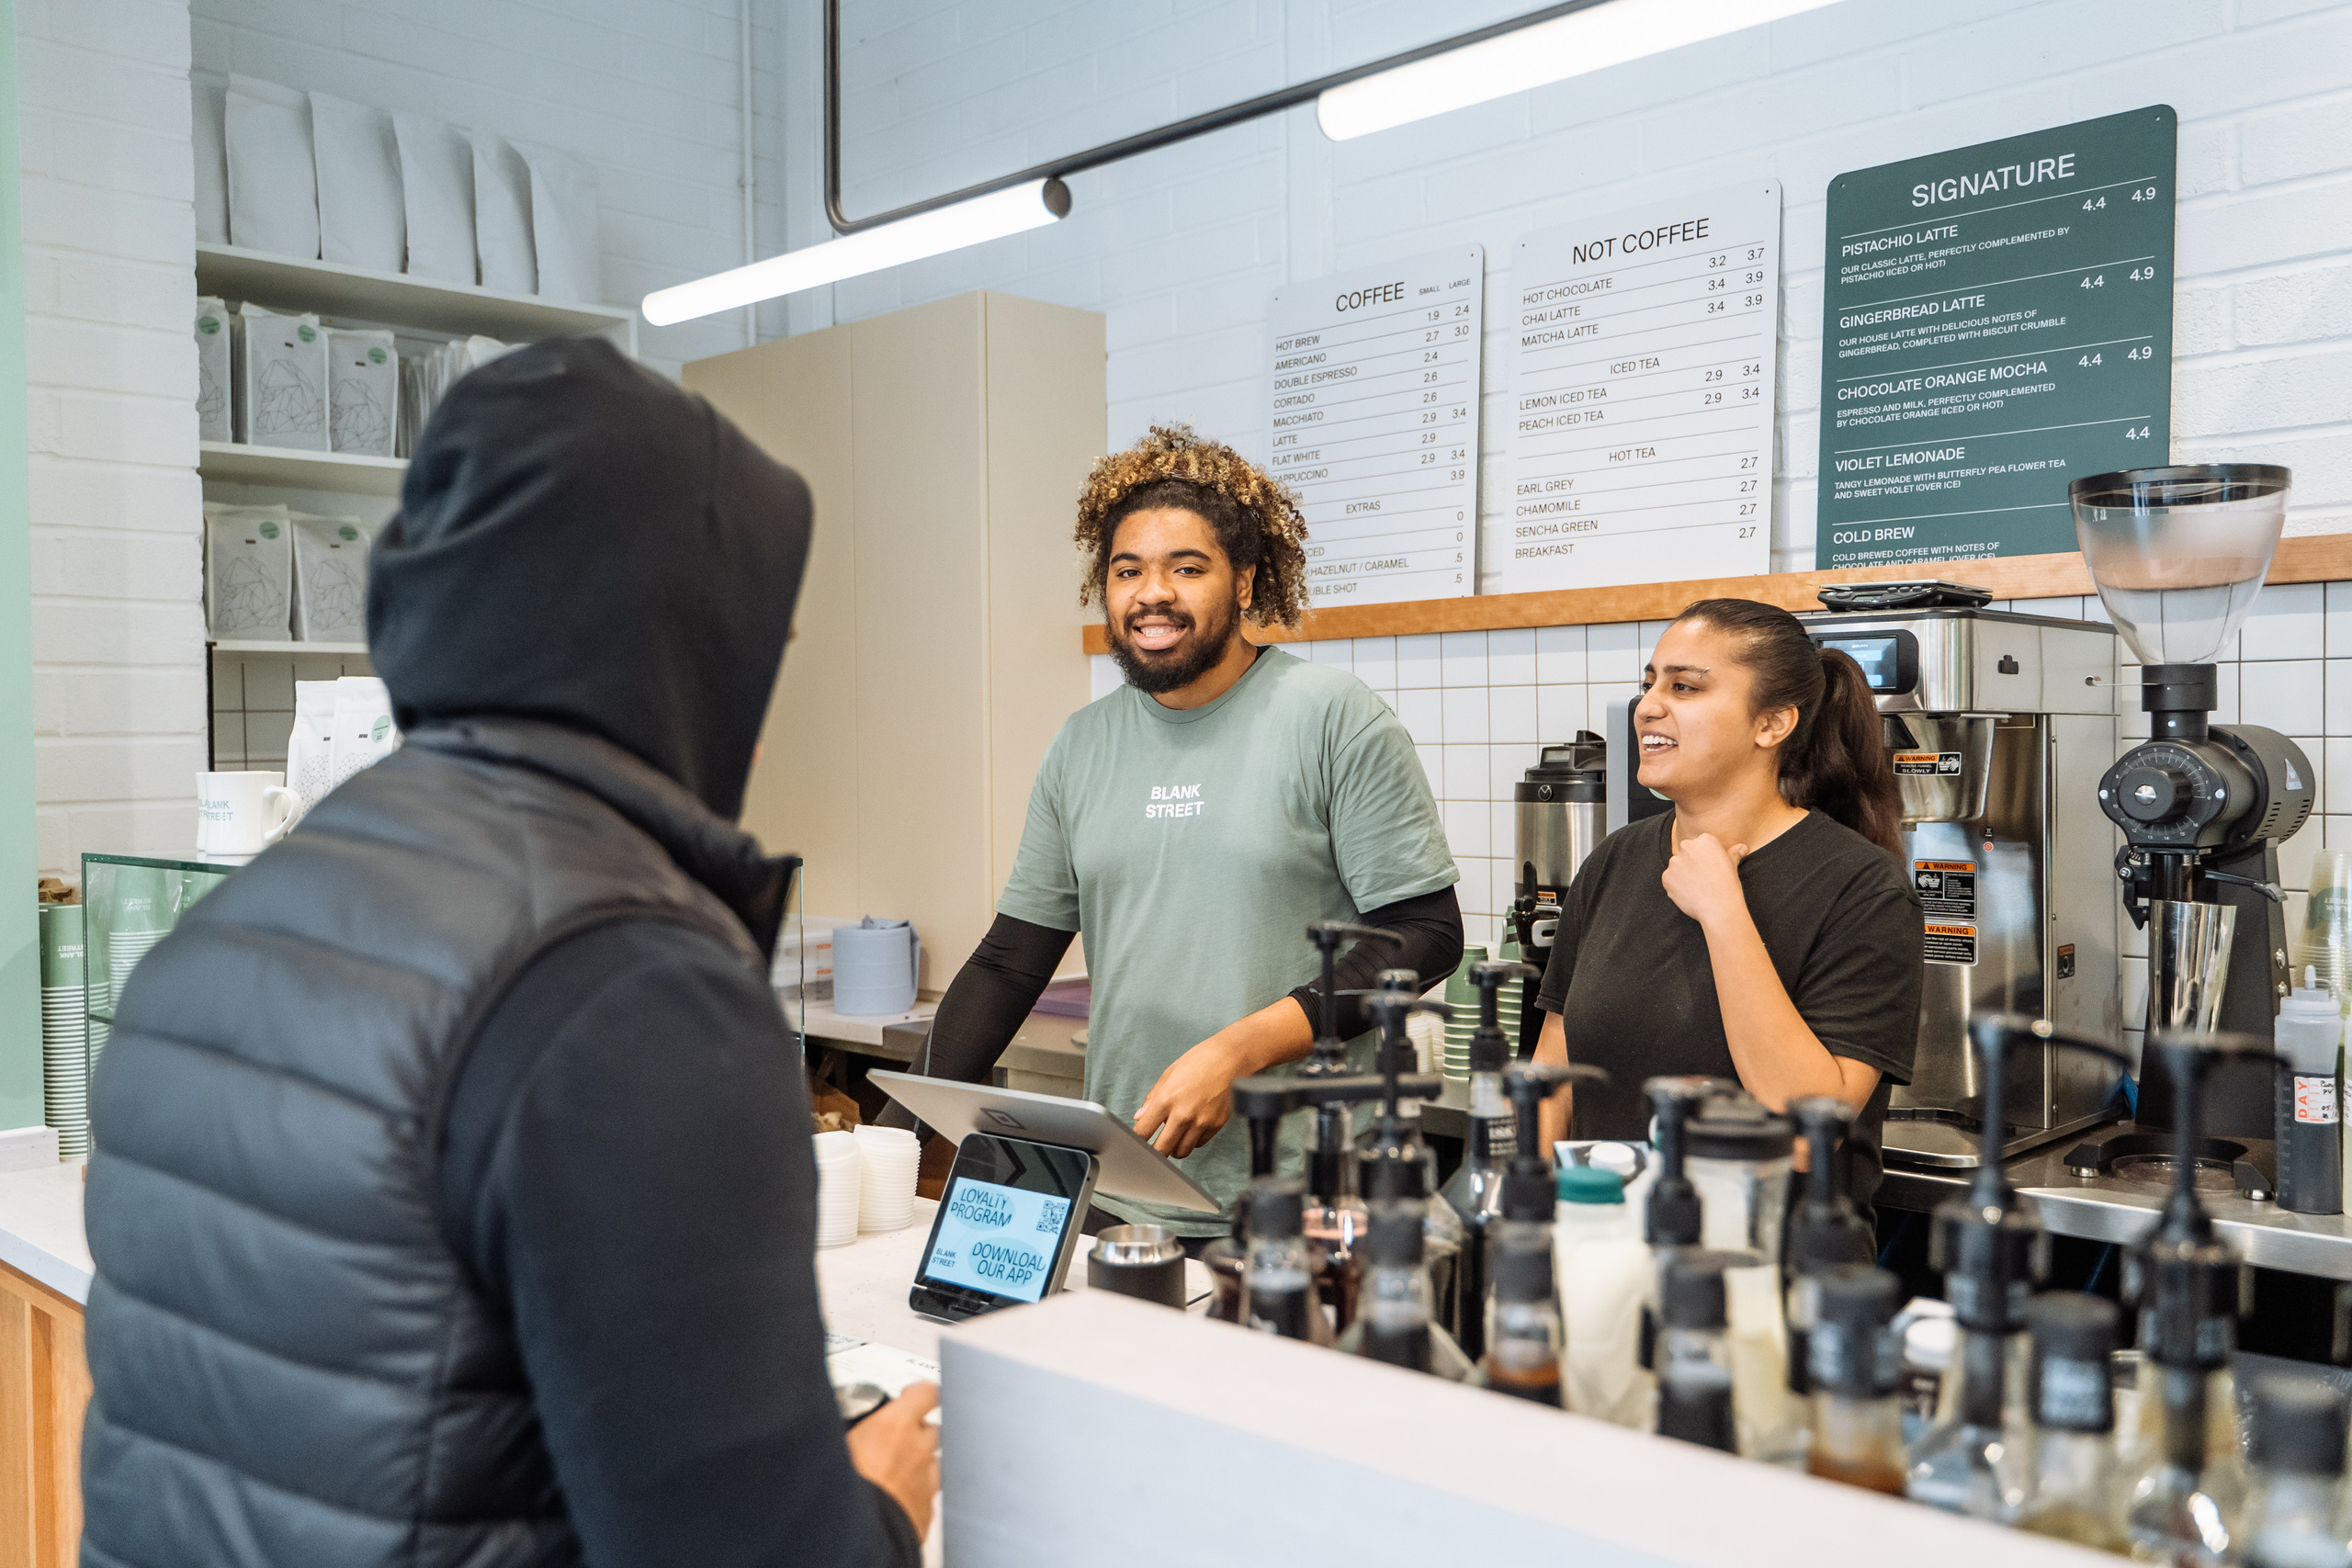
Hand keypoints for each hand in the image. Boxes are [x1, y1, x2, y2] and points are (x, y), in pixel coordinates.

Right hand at [846, 1381, 939, 1540]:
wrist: (855, 1537)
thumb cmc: (840, 1494)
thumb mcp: (835, 1446)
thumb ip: (848, 1427)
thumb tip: (835, 1417)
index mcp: (894, 1426)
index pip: (925, 1392)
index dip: (919, 1393)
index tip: (913, 1394)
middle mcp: (918, 1450)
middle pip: (933, 1428)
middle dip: (919, 1431)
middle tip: (897, 1438)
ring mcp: (926, 1481)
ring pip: (934, 1462)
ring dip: (920, 1463)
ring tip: (895, 1471)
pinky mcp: (927, 1511)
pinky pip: (928, 1493)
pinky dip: (917, 1492)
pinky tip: (899, 1496)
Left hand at [1133, 1037, 1243, 1157]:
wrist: (1230, 1059)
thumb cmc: (1199, 1062)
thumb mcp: (1168, 1075)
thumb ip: (1152, 1098)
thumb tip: (1140, 1117)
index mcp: (1166, 1099)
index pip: (1143, 1131)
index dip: (1138, 1139)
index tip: (1138, 1140)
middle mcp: (1183, 1114)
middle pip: (1162, 1149)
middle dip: (1155, 1151)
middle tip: (1154, 1146)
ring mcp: (1201, 1122)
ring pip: (1181, 1152)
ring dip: (1174, 1148)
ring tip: (1174, 1138)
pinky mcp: (1215, 1125)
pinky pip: (1199, 1144)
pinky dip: (1192, 1141)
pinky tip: (1191, 1129)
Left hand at [1660, 831, 1750, 928]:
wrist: (1719, 907)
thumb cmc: (1728, 885)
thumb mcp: (1732, 865)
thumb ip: (1733, 853)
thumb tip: (1742, 847)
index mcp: (1705, 840)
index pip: (1699, 845)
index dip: (1704, 858)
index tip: (1710, 869)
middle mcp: (1687, 846)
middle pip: (1685, 853)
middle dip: (1691, 863)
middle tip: (1703, 878)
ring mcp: (1674, 862)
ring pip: (1676, 866)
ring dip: (1683, 875)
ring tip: (1697, 887)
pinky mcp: (1666, 877)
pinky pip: (1669, 880)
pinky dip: (1676, 887)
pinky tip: (1689, 893)